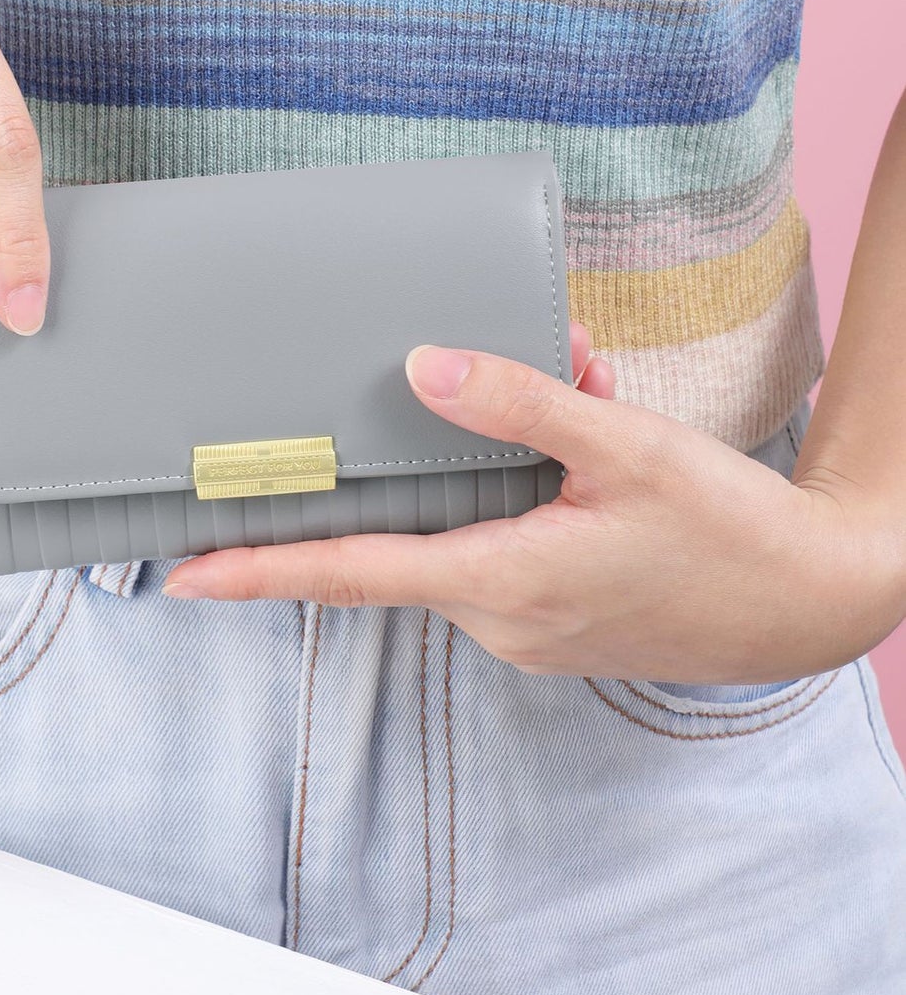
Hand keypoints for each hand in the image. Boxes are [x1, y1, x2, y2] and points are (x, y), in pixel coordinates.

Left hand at [163, 325, 905, 681]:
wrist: (808, 603)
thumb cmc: (726, 531)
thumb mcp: (622, 449)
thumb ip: (516, 406)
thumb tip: (423, 368)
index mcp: (500, 582)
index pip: (349, 574)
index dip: (260, 572)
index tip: (184, 574)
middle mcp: (495, 616)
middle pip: (402, 535)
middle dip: (401, 465)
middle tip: (418, 393)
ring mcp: (522, 626)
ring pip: (459, 529)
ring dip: (485, 464)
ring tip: (577, 391)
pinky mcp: (547, 618)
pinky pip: (500, 543)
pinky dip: (517, 489)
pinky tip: (579, 432)